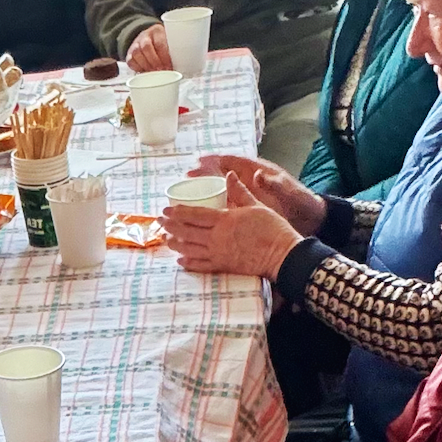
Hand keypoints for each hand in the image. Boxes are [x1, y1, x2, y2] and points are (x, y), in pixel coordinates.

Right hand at [127, 24, 171, 72]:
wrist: (150, 37)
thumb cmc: (164, 42)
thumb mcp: (171, 42)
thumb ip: (175, 51)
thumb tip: (182, 67)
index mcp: (157, 31)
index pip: (159, 43)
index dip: (164, 56)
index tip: (169, 66)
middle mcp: (145, 35)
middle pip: (146, 47)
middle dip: (154, 61)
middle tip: (161, 71)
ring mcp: (135, 43)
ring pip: (136, 53)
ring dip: (145, 65)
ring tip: (153, 73)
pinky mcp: (129, 53)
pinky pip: (130, 61)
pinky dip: (137, 68)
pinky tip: (144, 72)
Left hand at [163, 173, 300, 278]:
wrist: (283, 254)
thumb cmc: (272, 228)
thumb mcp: (256, 205)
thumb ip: (239, 191)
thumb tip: (229, 174)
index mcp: (225, 220)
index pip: (195, 215)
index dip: (178, 212)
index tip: (166, 210)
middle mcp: (218, 237)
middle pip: (187, 232)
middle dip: (171, 226)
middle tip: (159, 222)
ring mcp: (219, 253)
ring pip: (190, 249)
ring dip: (175, 244)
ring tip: (165, 239)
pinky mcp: (223, 266)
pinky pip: (201, 265)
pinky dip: (189, 263)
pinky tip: (180, 260)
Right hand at [191, 152, 325, 235]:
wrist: (312, 220)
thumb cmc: (302, 203)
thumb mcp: (290, 193)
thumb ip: (274, 184)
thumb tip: (257, 175)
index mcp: (259, 172)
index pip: (233, 162)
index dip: (215, 160)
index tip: (199, 161)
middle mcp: (250, 182)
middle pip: (222, 174)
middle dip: (204, 174)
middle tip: (185, 176)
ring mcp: (248, 196)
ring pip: (222, 190)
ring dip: (205, 190)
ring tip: (187, 194)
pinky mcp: (247, 209)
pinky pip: (227, 205)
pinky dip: (214, 208)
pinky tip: (201, 214)